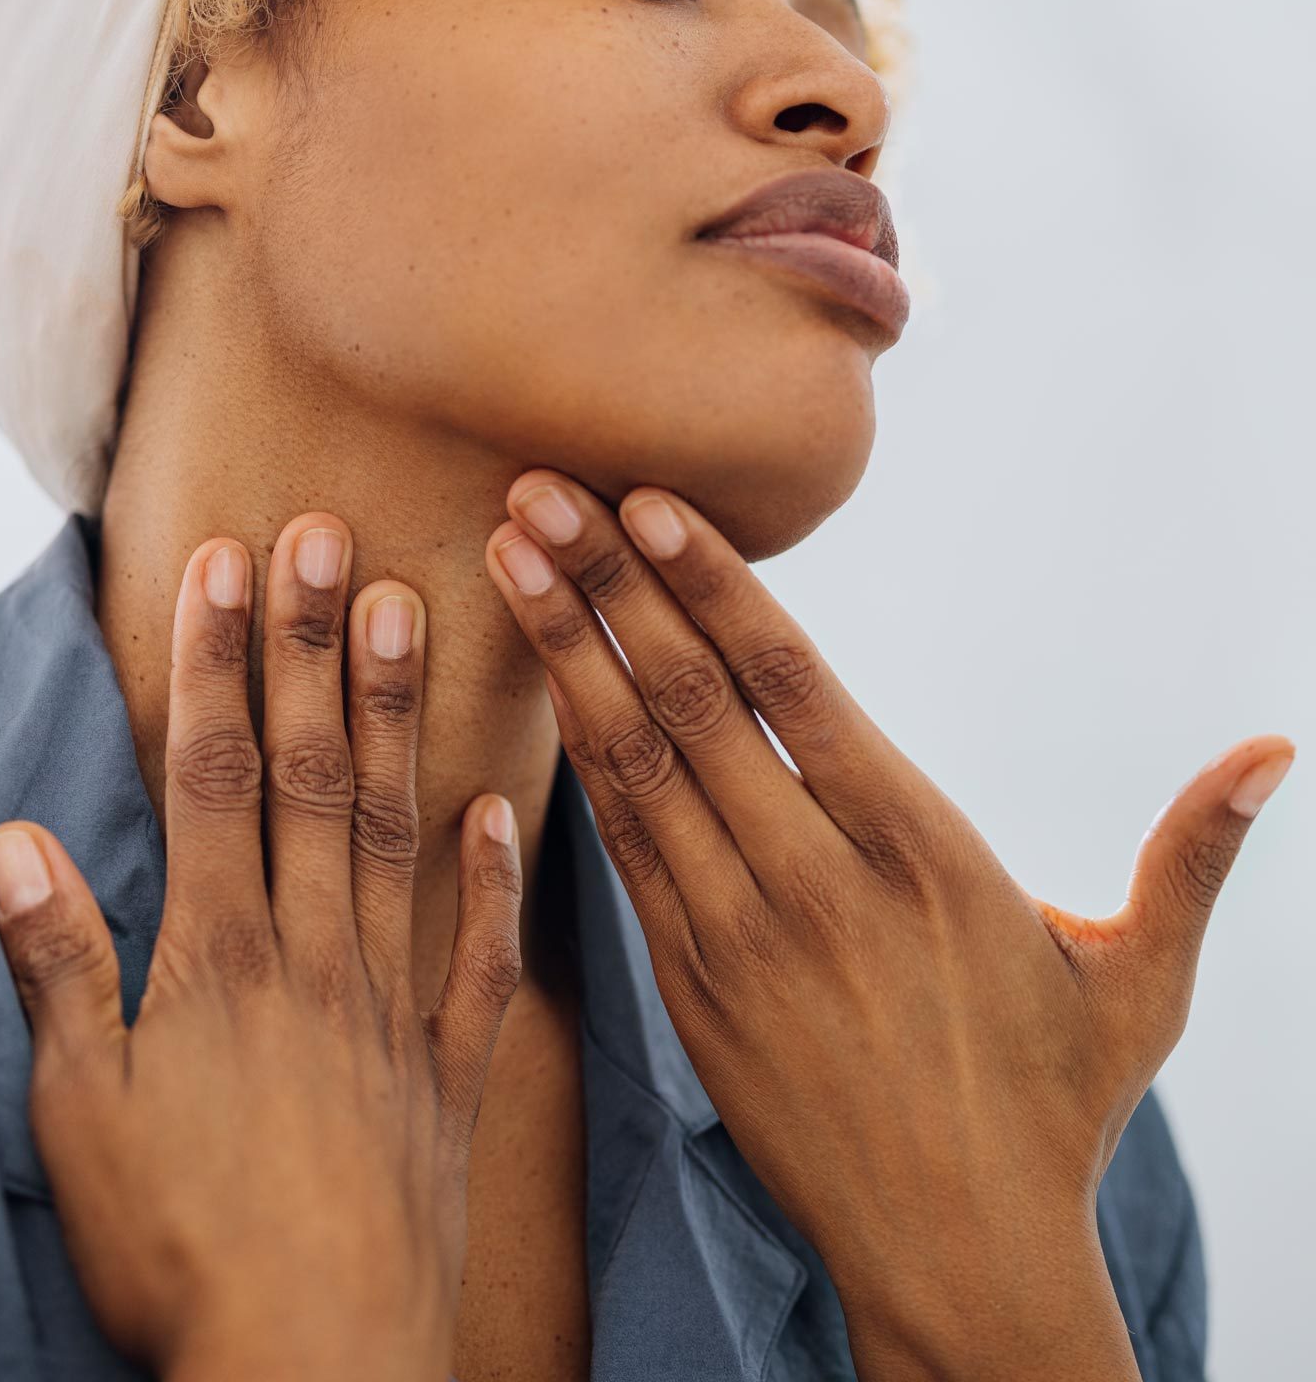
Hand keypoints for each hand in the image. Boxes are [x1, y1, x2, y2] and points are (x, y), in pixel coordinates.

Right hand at [0, 515, 522, 1381]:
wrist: (314, 1370)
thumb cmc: (180, 1252)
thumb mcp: (82, 1116)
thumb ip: (58, 968)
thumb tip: (15, 840)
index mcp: (222, 959)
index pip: (219, 776)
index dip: (220, 664)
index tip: (224, 562)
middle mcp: (316, 956)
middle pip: (314, 777)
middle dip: (314, 651)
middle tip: (330, 537)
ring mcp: (395, 1007)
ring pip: (398, 832)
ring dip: (401, 721)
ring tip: (415, 613)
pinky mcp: (451, 1071)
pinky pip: (481, 959)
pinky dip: (490, 878)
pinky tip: (505, 802)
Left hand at [486, 470, 1292, 1378]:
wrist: (955, 1260)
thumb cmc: (1051, 1108)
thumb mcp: (1138, 981)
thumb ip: (1190, 856)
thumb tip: (1281, 746)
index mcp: (918, 851)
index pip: (793, 686)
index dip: (713, 585)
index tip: (646, 503)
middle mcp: (813, 880)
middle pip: (691, 702)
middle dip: (608, 587)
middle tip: (538, 491)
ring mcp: (736, 934)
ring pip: (635, 762)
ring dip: (567, 651)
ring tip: (510, 557)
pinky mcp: (688, 986)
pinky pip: (622, 846)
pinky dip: (580, 756)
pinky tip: (547, 682)